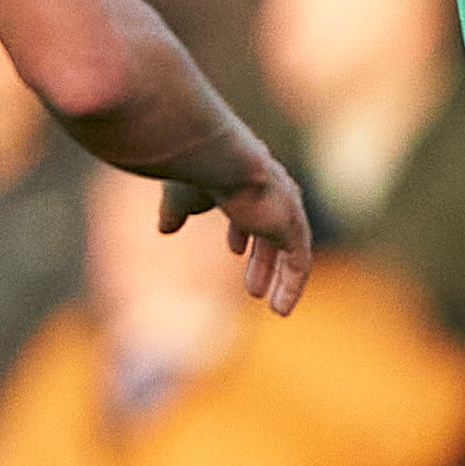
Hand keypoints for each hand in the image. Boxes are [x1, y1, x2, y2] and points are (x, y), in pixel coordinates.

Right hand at [161, 147, 312, 314]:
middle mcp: (271, 192)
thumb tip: (165, 229)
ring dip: (280, 280)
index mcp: (245, 180)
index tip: (235, 250)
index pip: (249, 208)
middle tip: (253, 289)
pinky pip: (299, 264)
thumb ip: (176, 212)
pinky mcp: (291, 226)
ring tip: (275, 309)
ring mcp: (285, 208)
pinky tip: (282, 310)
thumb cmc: (190, 167)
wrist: (210, 155)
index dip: (241, 231)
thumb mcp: (179, 196)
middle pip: (271, 234)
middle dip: (262, 262)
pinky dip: (292, 287)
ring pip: (290, 252)